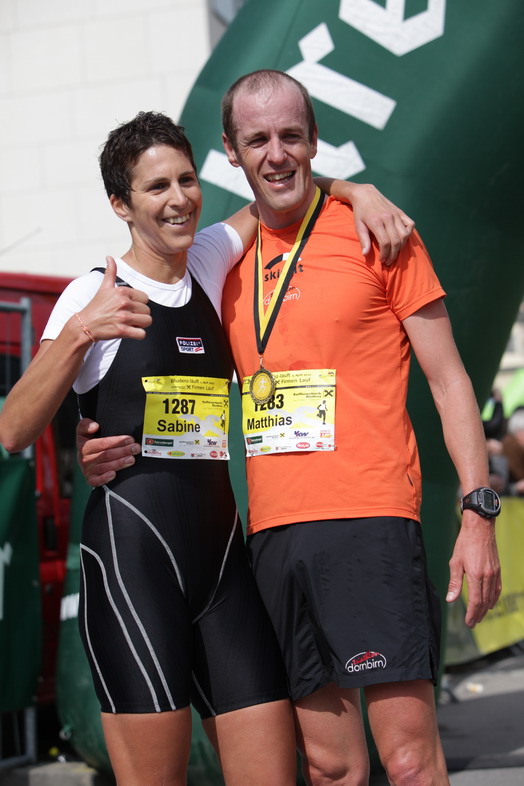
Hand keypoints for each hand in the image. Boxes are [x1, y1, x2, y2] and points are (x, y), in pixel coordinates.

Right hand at [76, 417, 139, 486]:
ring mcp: (87, 470)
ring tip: (132, 459)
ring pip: (104, 467)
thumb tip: (95, 426)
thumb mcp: (83, 430)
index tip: (130, 439)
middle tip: (136, 448)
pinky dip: (104, 478)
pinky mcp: (90, 479)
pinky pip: (96, 481)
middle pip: (106, 455)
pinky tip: (114, 474)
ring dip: (119, 463)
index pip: (102, 443)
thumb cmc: (89, 441)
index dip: (117, 441)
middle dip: (123, 451)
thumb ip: (86, 424)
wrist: (84, 457)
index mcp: (84, 446)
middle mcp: (85, 458)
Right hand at [77, 257, 151, 340]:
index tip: (128, 307)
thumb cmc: (96, 307)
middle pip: (147, 311)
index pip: (145, 298)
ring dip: (140, 325)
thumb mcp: (104, 288)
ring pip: (147, 321)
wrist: (85, 325)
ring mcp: (123, 317)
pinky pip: (142, 334)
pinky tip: (129, 332)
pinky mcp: (122, 331)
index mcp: (122, 291)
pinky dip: (138, 334)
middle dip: (140, 315)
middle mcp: (123, 303)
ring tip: (129, 323)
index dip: (138, 304)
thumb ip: (110, 272)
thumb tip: (109, 257)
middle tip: (127, 317)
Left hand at [351, 184, 414, 264]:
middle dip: (393, 254)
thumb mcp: (358, 226)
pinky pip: (410, 224)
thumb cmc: (360, 212)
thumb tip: (365, 255)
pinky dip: (408, 234)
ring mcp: (396, 214)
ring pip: (404, 235)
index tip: (382, 260)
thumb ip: (363, 240)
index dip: (385, 254)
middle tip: (388, 261)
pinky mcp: (400, 212)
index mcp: (376, 221)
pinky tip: (402, 240)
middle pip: (396, 241)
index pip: (385, 242)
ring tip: (394, 253)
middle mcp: (388, 217)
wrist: (366, 194)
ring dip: (401, 247)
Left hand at [446, 511, 500, 626]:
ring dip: (486, 609)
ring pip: (492, 596)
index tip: (468, 623)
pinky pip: (497, 588)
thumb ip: (454, 583)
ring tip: (479, 616)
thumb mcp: (455, 562)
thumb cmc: (464, 543)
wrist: (480, 528)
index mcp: (475, 575)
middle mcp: (487, 576)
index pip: (475, 601)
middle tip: (473, 623)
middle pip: (484, 602)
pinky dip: (493, 598)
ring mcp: (494, 573)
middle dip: (478, 614)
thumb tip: (450, 600)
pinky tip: (490, 603)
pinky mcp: (497, 570)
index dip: (472, 614)